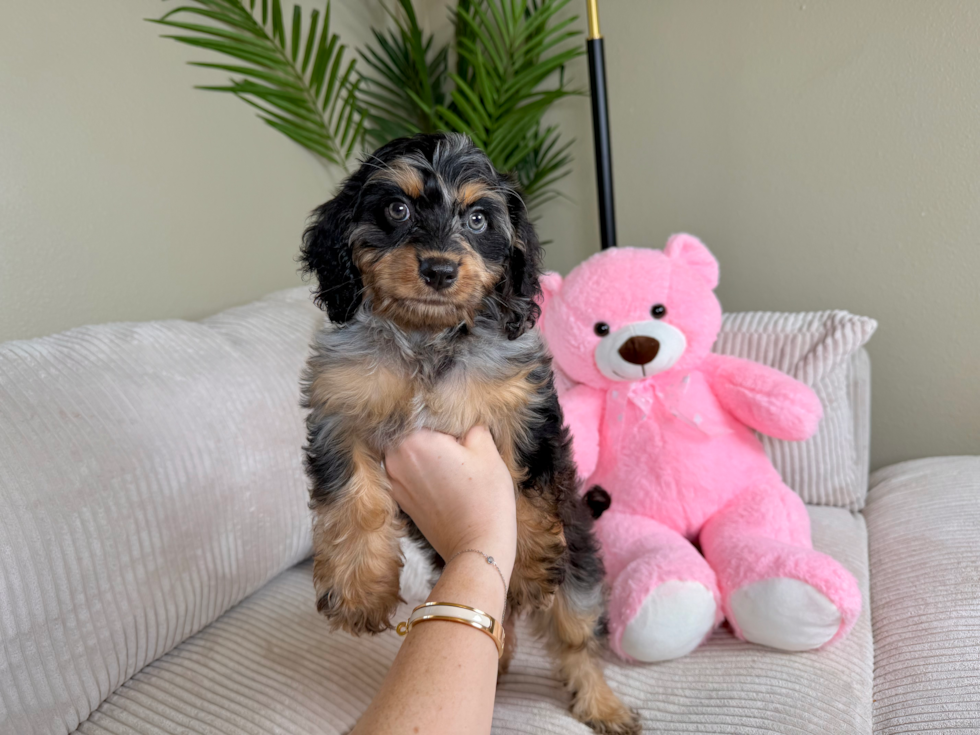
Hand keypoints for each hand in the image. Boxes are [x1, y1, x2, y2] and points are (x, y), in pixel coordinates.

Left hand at [384, 426, 516, 580]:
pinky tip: (444, 477)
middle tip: (455, 438)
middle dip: (430, 431)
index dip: (439, 411)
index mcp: (412, 440)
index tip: (454, 418)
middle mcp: (395, 460)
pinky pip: (408, 474)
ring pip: (407, 453)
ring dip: (424, 451)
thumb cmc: (485, 497)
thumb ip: (470, 426)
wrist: (478, 546)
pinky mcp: (401, 500)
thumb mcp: (487, 450)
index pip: (419, 411)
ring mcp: (395, 482)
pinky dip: (422, 471)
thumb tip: (464, 423)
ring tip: (451, 459)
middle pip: (409, 431)